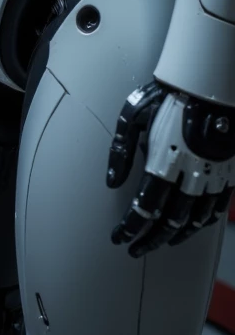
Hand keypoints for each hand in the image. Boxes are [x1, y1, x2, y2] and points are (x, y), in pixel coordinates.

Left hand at [106, 78, 234, 253]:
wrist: (209, 86)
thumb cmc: (168, 96)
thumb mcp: (133, 114)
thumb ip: (121, 150)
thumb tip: (112, 182)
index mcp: (164, 162)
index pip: (145, 208)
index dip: (131, 227)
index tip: (119, 237)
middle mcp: (190, 176)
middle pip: (168, 222)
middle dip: (149, 238)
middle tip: (135, 248)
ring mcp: (212, 178)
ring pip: (193, 221)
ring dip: (175, 235)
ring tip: (160, 241)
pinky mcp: (227, 175)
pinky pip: (215, 210)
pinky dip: (201, 223)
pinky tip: (191, 226)